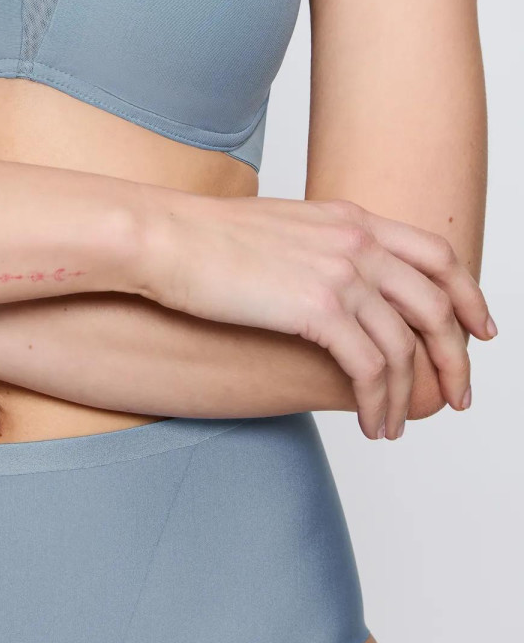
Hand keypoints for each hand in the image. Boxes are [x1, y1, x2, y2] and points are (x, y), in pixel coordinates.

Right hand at [143, 189, 496, 439]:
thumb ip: (320, 248)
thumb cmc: (201, 238)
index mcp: (350, 217)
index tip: (479, 331)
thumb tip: (334, 284)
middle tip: (456, 395)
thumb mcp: (278, 229)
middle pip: (437, 305)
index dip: (467, 296)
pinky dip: (378, 402)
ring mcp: (341, 271)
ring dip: (407, 396)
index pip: (436, 255)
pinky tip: (368, 423)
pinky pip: (371, 368)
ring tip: (391, 425)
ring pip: (406, 346)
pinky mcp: (318, 307)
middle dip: (454, 358)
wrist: (163, 237)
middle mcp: (356, 240)